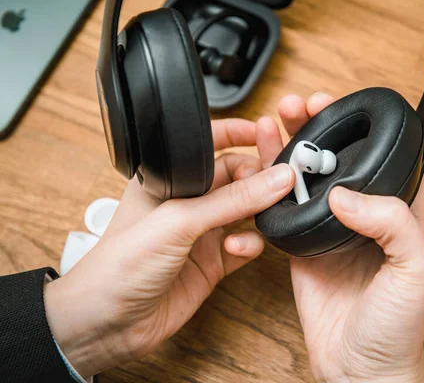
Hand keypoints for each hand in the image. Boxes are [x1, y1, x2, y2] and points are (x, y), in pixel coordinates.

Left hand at [44, 119, 294, 376]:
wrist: (108, 324)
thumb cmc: (120, 265)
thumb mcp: (179, 221)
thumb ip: (233, 200)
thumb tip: (277, 178)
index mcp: (168, 178)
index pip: (210, 147)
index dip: (238, 136)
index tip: (267, 134)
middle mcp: (187, 203)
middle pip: (235, 178)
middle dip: (259, 177)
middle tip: (281, 180)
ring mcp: (201, 234)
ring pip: (246, 212)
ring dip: (259, 212)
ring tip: (266, 213)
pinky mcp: (213, 263)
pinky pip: (246, 245)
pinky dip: (251, 244)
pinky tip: (238, 248)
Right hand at [257, 94, 423, 382]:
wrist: (359, 368)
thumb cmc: (398, 329)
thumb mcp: (417, 270)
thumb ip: (393, 222)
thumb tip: (345, 194)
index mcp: (401, 216)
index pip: (390, 159)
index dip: (370, 130)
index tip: (349, 108)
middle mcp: (366, 219)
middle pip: (342, 160)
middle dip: (323, 127)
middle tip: (304, 104)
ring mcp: (332, 232)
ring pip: (310, 179)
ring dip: (294, 147)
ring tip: (278, 119)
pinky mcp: (303, 249)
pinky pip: (285, 210)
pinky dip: (272, 185)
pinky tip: (263, 163)